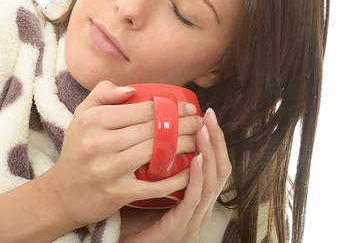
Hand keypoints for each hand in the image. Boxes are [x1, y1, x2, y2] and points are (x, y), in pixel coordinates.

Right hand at [42, 81, 202, 227]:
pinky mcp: (117, 193)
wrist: (63, 193)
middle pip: (152, 129)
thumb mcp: (81, 116)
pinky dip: (175, 178)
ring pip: (156, 152)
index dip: (169, 107)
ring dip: (184, 145)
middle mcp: (99, 143)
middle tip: (199, 122)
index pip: (140, 109)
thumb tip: (130, 89)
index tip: (187, 107)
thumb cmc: (77, 150)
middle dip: (183, 124)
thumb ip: (102, 94)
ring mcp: (108, 169)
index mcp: (93, 120)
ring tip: (199, 140)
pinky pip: (154, 184)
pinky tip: (190, 171)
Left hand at [120, 108, 231, 242]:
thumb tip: (161, 125)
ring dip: (209, 154)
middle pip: (220, 170)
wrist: (122, 241)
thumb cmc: (135, 212)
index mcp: (198, 194)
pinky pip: (193, 199)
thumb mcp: (153, 181)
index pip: (216, 162)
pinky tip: (194, 160)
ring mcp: (193, 218)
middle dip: (216, 141)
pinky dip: (197, 178)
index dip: (215, 138)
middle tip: (208, 118)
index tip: (208, 114)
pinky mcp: (180, 226)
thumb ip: (163, 159)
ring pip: (211, 182)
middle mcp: (201, 206)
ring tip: (203, 132)